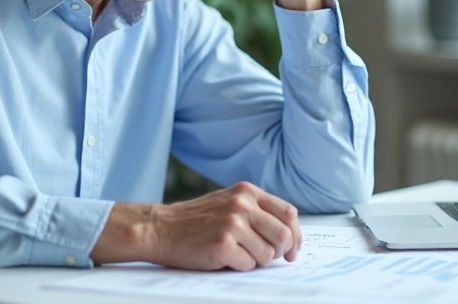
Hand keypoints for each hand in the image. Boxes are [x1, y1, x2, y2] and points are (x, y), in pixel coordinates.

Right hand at [149, 182, 302, 270]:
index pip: (288, 213)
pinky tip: (223, 257)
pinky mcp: (223, 245)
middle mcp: (242, 205)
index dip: (296, 235)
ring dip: (256, 260)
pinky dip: (239, 266)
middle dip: (280, 252)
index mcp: (247, 192)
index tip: (293, 250)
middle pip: (283, 235)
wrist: (161, 228)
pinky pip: (248, 265)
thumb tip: (289, 234)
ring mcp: (232, 224)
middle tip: (268, 258)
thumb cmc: (195, 220)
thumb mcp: (228, 202)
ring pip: (267, 254)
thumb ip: (256, 210)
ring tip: (236, 253)